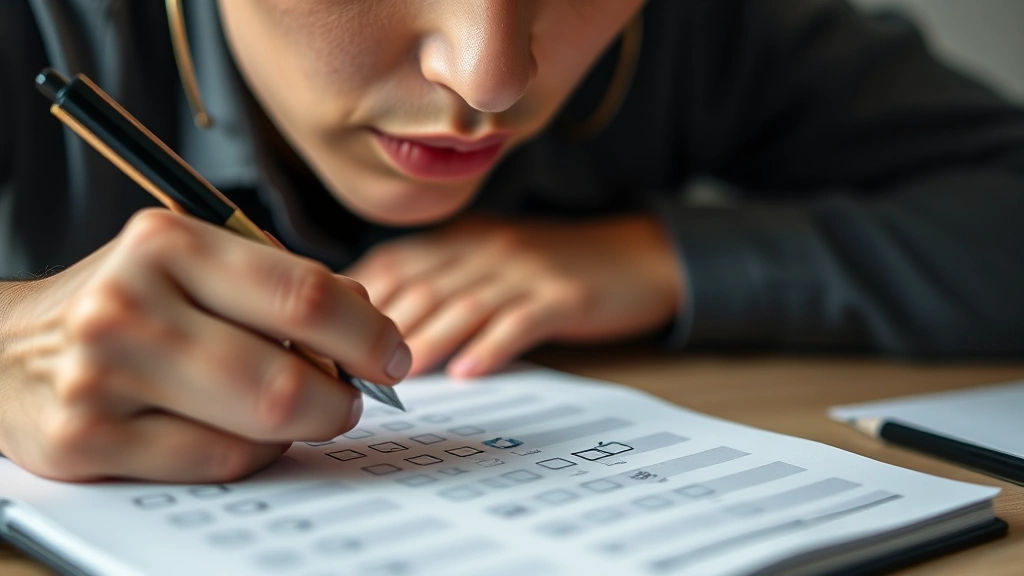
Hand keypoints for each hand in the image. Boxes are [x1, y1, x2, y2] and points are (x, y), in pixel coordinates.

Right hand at [0, 209, 408, 482]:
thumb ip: (279, 283)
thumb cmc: (125, 300)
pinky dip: (252, 453)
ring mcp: (102, 379)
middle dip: (344, 398)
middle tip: (353, 398)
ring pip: (258, 430)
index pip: (304, 296)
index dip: (368, 335)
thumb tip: (369, 324)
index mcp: (165, 242)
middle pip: (287, 378)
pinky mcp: (85, 444)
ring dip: (300, 427)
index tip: (392, 355)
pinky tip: (241, 432)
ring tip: (294, 409)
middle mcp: (127, 305)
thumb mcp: (194, 260)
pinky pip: (216, 464)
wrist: (6, 349)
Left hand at [346, 214, 682, 377]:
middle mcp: (488, 249)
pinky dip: (491, 347)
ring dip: (428, 343)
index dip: (358, 299)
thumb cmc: (554, 266)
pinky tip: (469, 373)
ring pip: (465, 306)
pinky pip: (520, 322)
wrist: (638, 254)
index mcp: (465, 239)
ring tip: (397, 379)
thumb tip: (382, 320)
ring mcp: (526, 271)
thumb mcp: (492, 257)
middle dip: (382, 330)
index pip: (396, 263)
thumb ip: (442, 278)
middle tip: (350, 370)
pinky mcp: (565, 296)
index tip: (326, 335)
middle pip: (423, 288)